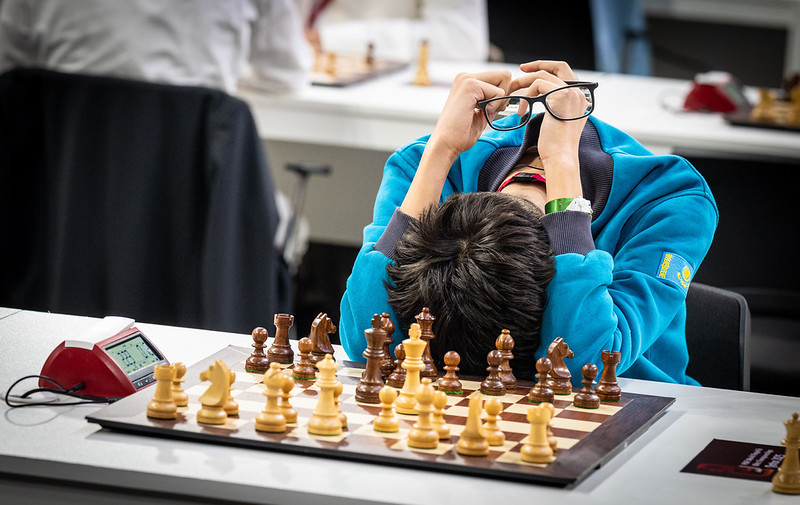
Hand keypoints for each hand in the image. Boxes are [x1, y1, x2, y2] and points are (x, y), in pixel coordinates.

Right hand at [428, 70, 512, 162]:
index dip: (503, 95)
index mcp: (467, 81)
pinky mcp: (470, 85)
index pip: (500, 77)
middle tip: (489, 111)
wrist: (446, 144)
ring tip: (483, 112)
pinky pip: (499, 92)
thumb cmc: (461, 133)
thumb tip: (512, 92)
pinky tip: (478, 113)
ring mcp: (467, 79)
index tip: (490, 110)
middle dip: (504, 95)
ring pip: (504, 79)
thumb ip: (495, 101)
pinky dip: (494, 106)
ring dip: (499, 100)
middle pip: (505, 75)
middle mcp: (466, 76)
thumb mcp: (483, 112)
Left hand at [510, 61, 586, 200]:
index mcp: (580, 97)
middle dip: (536, 66)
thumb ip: (554, 105)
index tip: (530, 70)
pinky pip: (537, 85)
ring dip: (524, 85)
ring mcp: (572, 93)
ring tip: (513, 98)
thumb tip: (539, 96)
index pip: (565, 71)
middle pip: (557, 67)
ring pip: (542, 76)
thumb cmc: (555, 146)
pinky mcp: (561, 95)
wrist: (561, 157)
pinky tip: (521, 111)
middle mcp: (579, 92)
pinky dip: (525, 96)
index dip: (547, 67)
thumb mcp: (556, 120)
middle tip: (520, 71)